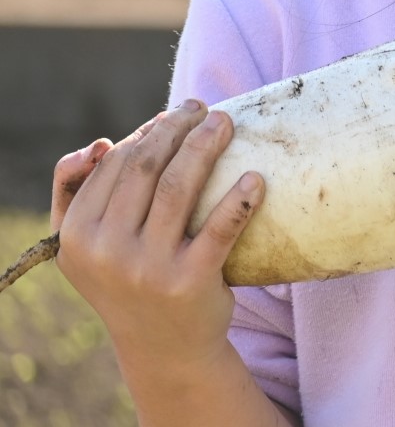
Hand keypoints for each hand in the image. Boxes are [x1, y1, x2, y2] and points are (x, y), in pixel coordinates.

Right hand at [50, 100, 265, 366]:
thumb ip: (76, 193)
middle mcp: (107, 251)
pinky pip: (221, 228)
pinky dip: (240, 198)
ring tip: (226, 123)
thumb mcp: (86, 246)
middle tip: (202, 108)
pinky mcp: (192, 281)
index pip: (113, 165)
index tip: (174, 117)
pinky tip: (256, 178)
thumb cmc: (128, 279)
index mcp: (77, 236)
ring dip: (205, 144)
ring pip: (180, 186)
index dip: (147, 132)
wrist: (163, 347)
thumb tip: (101, 144)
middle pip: (144, 167)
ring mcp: (148, 268)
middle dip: (175, 127)